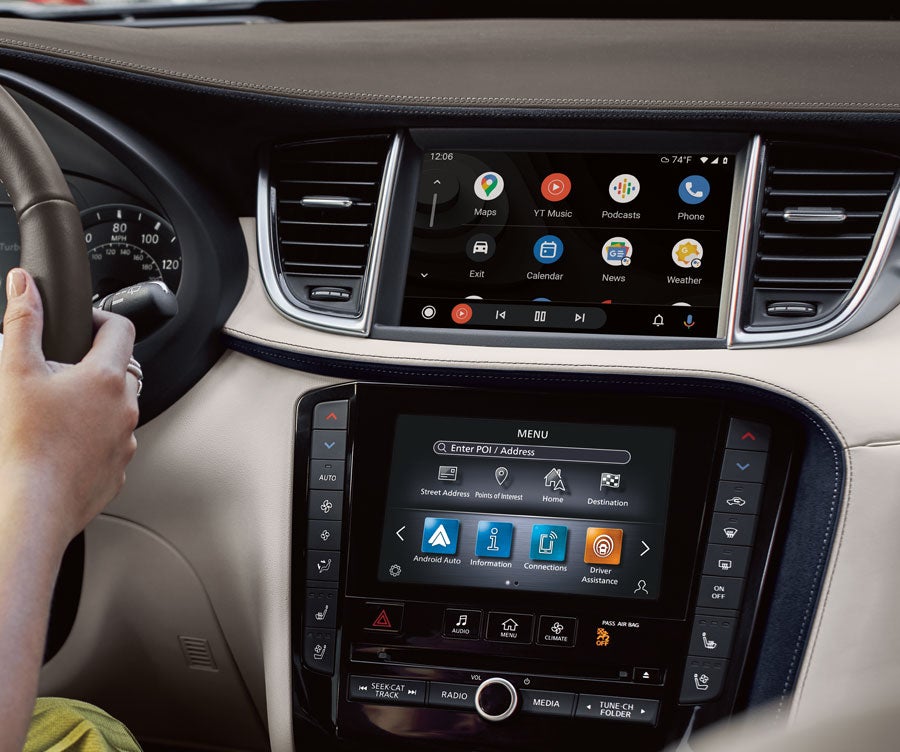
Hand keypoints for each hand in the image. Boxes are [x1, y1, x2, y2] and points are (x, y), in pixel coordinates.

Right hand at [0, 268, 138, 553]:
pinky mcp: (119, 469)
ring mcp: (126, 440)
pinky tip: (63, 442)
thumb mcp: (16, 372)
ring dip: (96, 402)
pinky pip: (112, 442)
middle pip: (122, 369)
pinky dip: (94, 436)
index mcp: (107, 378)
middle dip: (94, 363)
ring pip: (118, 408)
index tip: (79, 323)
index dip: (100, 318)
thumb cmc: (25, 444)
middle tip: (60, 371)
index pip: (121, 328)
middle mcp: (126, 407)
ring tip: (57, 409)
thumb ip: (23, 322)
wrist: (33, 506)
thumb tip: (24, 285)